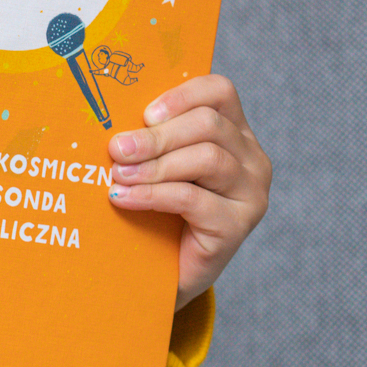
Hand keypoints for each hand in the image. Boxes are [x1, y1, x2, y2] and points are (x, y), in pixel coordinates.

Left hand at [106, 73, 271, 309]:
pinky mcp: (238, 224)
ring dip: (154, 165)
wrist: (163, 274)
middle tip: (116, 149)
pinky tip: (125, 197)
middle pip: (209, 124)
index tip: (144, 114)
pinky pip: (193, 198)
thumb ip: (148, 139)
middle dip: (156, 136)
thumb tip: (115, 122)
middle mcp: (251, 159)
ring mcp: (251, 192)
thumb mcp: (155, 166)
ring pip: (206, 158)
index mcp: (234, 133)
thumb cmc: (156, 213)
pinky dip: (153, 194)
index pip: (219, 91)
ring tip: (118, 175)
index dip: (181, 95)